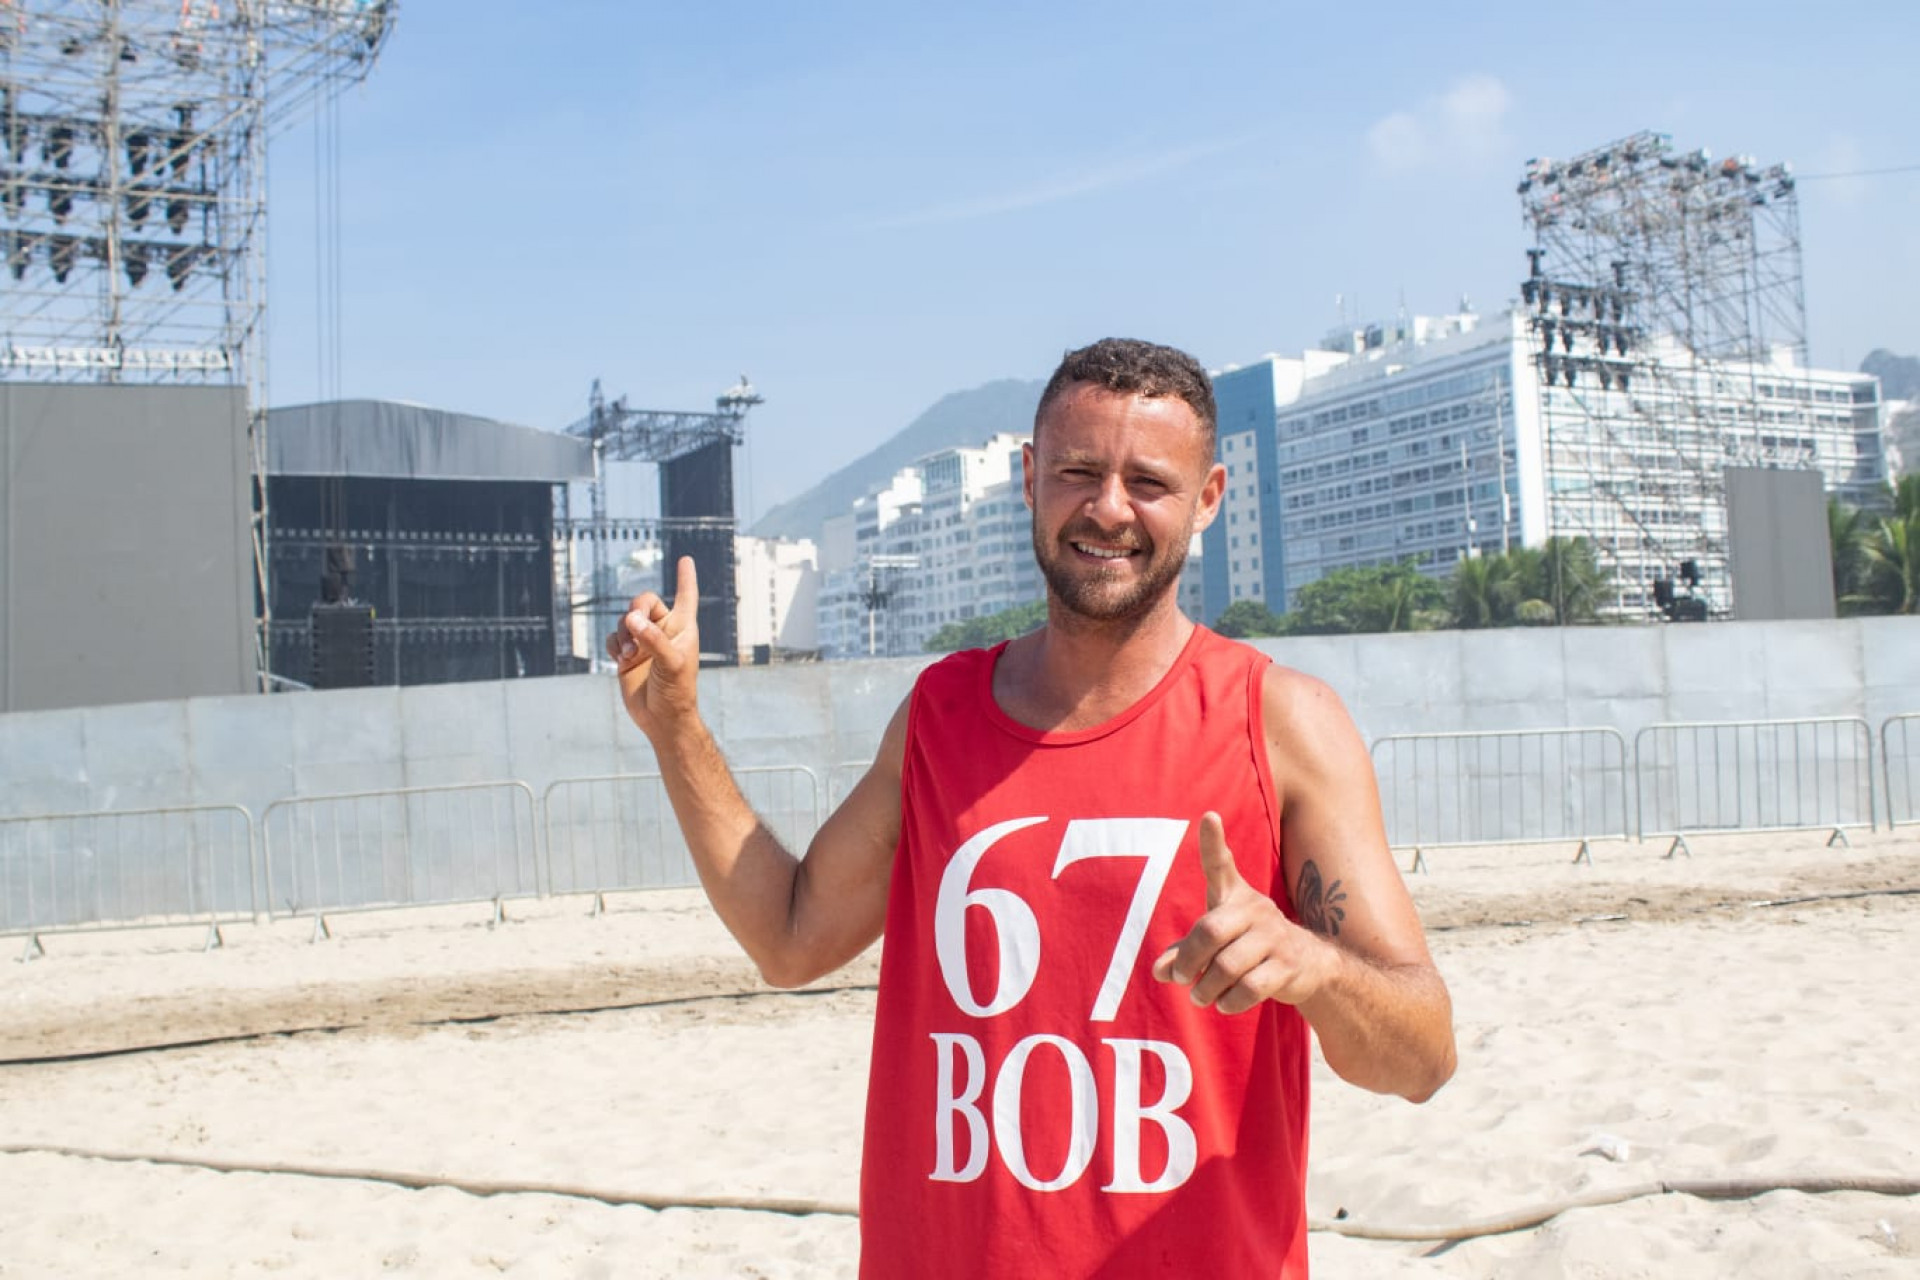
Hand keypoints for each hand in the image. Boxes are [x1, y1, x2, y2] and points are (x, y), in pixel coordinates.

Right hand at [605, 556, 702, 739]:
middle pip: (645, 602)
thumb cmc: (677, 691)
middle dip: (637, 609)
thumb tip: (632, 619)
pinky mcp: (627, 656)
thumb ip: (653, 639)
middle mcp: (663, 632)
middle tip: (634, 624)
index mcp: (683, 628)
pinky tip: (622, 660)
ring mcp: (644, 643)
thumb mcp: (671, 663)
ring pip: (626, 620)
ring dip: (624, 632)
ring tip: (630, 654)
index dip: (685, 578)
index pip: (686, 596)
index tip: (685, 559)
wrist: (661, 719)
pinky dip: (615, 645)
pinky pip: (614, 638)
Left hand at [1151, 812, 1332, 1013]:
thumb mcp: (1216, 942)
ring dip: (1207, 988)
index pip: (1220, 864)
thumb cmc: (1249, 945)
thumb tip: (1158, 971)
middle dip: (1189, 960)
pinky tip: (1225, 1003)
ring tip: (1200, 997)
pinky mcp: (1288, 965)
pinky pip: (1249, 988)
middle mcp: (1255, 909)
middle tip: (1180, 978)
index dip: (1213, 841)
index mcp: (1234, 896)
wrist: (1310, 963)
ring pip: (1227, 966)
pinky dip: (1230, 1002)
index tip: (1208, 815)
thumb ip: (1184, 952)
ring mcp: (1274, 936)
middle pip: (1210, 931)